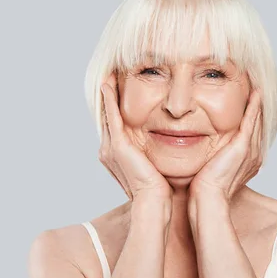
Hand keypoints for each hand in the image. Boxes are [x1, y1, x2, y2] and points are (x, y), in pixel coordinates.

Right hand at [99, 73, 172, 205]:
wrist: (154, 202)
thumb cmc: (159, 188)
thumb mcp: (154, 164)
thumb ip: (154, 152)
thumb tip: (171, 141)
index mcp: (117, 155)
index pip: (115, 125)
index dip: (114, 107)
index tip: (118, 90)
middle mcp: (109, 150)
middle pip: (106, 117)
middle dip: (107, 97)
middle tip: (109, 76)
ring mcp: (111, 148)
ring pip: (106, 114)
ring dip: (106, 94)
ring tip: (107, 76)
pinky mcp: (117, 146)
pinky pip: (111, 116)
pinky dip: (109, 100)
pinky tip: (109, 85)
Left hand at [189, 89, 262, 204]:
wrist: (207, 197)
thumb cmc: (204, 188)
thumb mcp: (210, 167)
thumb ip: (211, 156)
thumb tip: (200, 148)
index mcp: (247, 161)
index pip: (251, 134)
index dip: (251, 119)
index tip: (249, 104)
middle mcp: (253, 155)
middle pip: (257, 126)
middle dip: (257, 109)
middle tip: (258, 90)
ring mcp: (249, 150)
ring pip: (256, 121)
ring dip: (257, 104)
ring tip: (258, 88)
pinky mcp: (242, 146)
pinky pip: (251, 121)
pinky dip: (254, 106)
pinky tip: (256, 94)